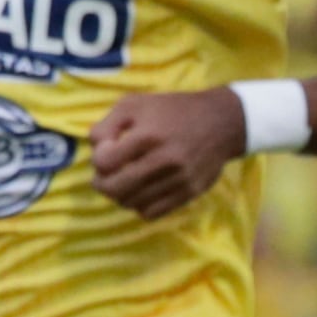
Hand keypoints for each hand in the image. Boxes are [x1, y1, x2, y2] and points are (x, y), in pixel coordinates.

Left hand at [88, 87, 248, 218]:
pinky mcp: (189, 192)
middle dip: (101, 183)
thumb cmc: (173, 110)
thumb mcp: (135, 104)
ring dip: (120, 195)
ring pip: (131, 203)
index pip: (104, 163)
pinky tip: (143, 191)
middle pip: (114, 189)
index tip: (107, 152)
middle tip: (105, 175)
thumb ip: (107, 124)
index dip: (98, 160)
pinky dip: (140, 205)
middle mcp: (164, 160)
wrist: (222, 121)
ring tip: (125, 181)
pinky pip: (152, 213)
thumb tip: (94, 149)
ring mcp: (178, 179)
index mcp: (148, 135)